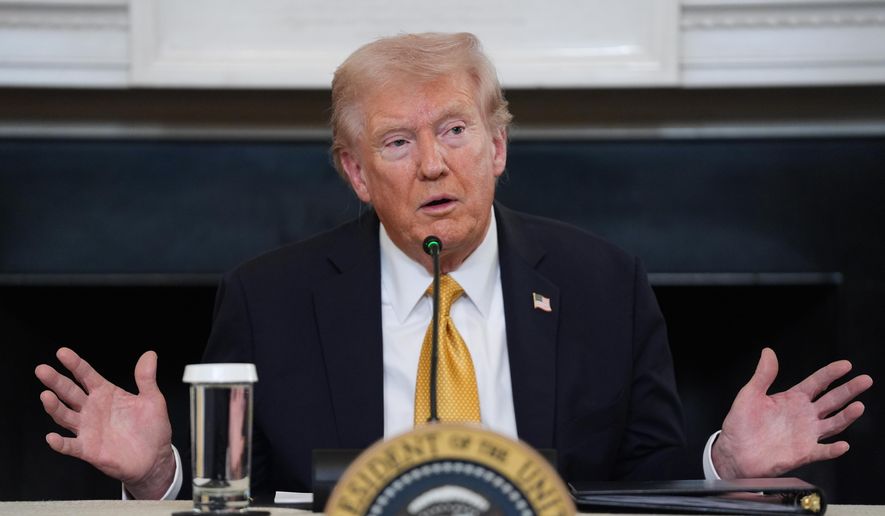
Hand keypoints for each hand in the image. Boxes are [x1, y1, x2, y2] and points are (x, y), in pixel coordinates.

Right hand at [35, 347, 175, 498]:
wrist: (155, 458)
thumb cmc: (151, 428)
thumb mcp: (152, 400)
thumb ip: (146, 378)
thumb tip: (150, 354)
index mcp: (106, 394)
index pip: (86, 375)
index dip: (75, 364)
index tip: (62, 352)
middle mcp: (92, 409)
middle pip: (70, 392)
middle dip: (56, 381)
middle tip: (42, 370)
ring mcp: (88, 429)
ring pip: (65, 416)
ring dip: (54, 407)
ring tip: (46, 396)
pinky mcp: (88, 449)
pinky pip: (70, 446)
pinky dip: (60, 443)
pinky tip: (52, 438)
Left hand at [712, 347, 872, 478]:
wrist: (734, 451)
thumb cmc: (740, 424)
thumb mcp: (749, 394)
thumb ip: (763, 375)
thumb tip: (768, 352)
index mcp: (792, 399)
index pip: (817, 382)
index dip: (831, 373)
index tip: (846, 365)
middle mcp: (804, 415)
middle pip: (832, 400)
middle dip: (849, 390)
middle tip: (865, 380)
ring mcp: (806, 434)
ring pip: (833, 423)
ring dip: (847, 416)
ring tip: (858, 406)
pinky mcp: (803, 453)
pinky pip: (823, 451)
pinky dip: (833, 449)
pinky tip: (843, 445)